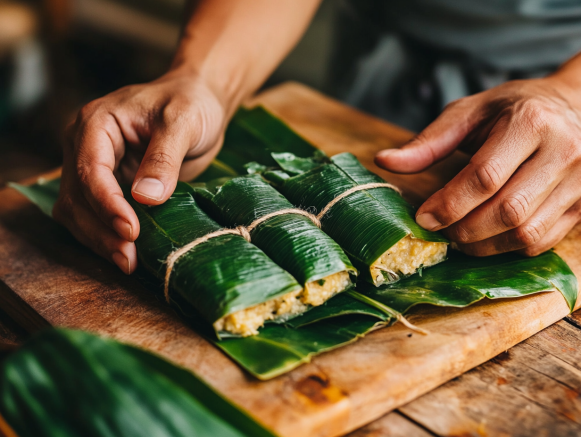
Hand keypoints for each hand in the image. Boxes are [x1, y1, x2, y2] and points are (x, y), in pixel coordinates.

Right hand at [53, 71, 226, 272]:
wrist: (199, 103)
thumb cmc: (190, 102)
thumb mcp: (183, 122)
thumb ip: (164, 158)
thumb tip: (147, 198)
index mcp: (96, 123)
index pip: (89, 170)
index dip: (106, 204)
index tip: (130, 230)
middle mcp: (86, 147)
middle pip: (76, 197)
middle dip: (100, 230)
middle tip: (129, 257)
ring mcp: (94, 169)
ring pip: (77, 212)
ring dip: (98, 240)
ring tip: (128, 262)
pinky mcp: (109, 187)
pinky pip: (94, 217)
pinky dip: (106, 237)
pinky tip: (126, 253)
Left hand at [375, 76, 580, 255]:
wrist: (574, 106)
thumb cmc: (512, 109)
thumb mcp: (469, 113)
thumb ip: (428, 142)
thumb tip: (384, 161)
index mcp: (530, 122)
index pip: (485, 176)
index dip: (449, 204)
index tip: (423, 217)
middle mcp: (564, 152)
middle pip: (506, 210)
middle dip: (463, 229)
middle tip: (439, 229)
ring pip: (525, 232)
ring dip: (483, 245)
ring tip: (459, 235)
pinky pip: (541, 241)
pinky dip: (506, 247)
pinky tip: (487, 236)